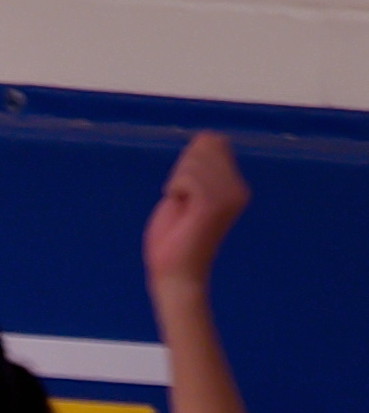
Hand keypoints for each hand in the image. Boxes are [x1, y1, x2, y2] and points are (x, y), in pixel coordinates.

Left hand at [143, 131, 246, 295]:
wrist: (175, 275)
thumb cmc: (173, 241)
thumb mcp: (183, 193)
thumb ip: (196, 166)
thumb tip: (206, 137)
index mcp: (233, 185)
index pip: (213, 142)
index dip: (189, 160)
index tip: (183, 191)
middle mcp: (238, 188)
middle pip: (206, 145)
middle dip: (183, 169)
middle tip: (181, 202)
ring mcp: (230, 195)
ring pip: (194, 161)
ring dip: (177, 182)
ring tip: (182, 208)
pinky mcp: (214, 204)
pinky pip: (187, 177)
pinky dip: (175, 189)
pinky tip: (180, 208)